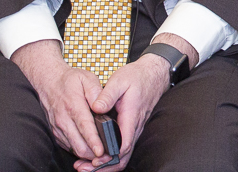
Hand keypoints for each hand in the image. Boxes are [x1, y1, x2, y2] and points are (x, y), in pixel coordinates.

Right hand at [11, 40, 104, 160]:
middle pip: (79, 145)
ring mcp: (58, 128)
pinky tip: (90, 148)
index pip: (85, 128)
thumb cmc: (70, 80)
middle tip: (109, 156)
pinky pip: (68, 146)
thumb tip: (102, 107)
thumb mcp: (87, 79)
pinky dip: (79, 150)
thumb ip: (97, 93)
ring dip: (87, 154)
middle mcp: (64, 120)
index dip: (93, 141)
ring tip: (102, 155)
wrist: (49, 82)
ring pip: (74, 149)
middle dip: (93, 154)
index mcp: (73, 106)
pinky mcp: (56, 133)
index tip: (101, 151)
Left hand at [73, 34, 198, 171]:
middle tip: (85, 168)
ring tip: (86, 166)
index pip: (124, 145)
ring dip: (106, 164)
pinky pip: (123, 148)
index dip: (110, 157)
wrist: (153, 74)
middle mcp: (134, 127)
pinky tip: (96, 156)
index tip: (95, 160)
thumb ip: (107, 94)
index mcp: (131, 117)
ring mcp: (134, 129)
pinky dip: (110, 157)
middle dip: (104, 167)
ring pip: (123, 155)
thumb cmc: (137, 77)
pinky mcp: (131, 129)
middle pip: (123, 157)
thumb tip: (96, 108)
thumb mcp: (120, 80)